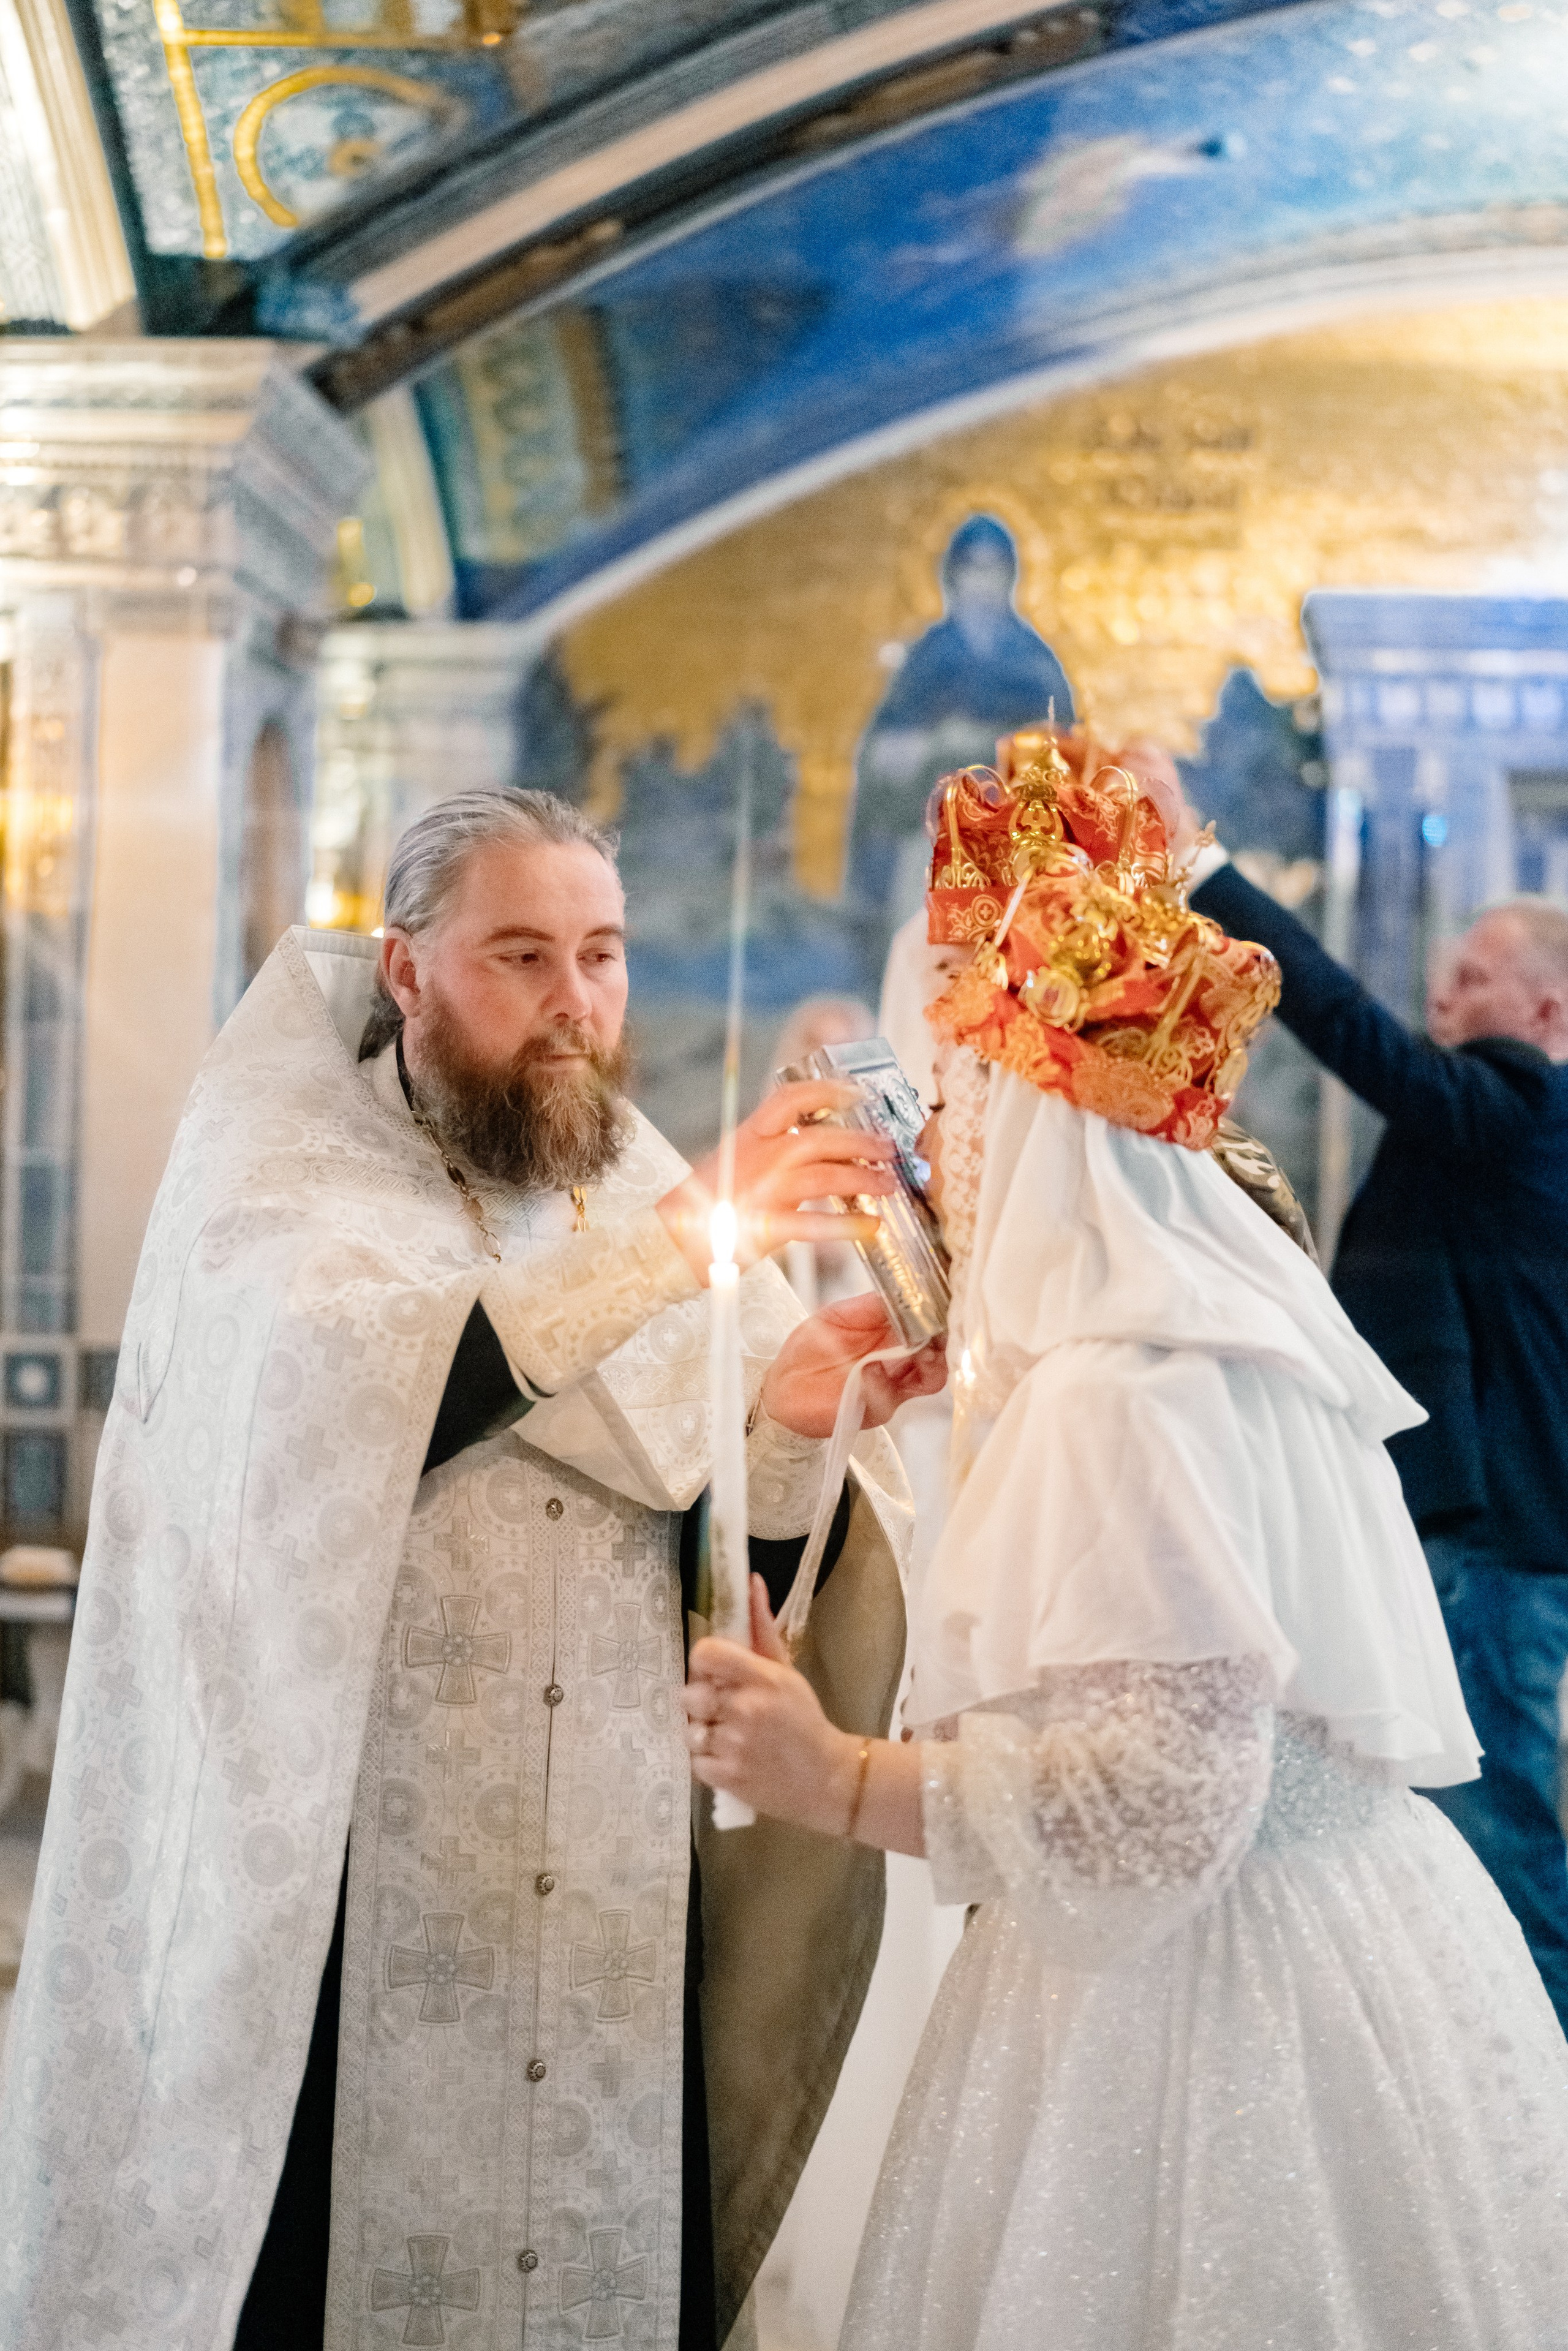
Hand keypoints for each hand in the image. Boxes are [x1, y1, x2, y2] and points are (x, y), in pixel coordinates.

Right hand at [656, 1081, 898, 1280]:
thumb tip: (823, 1146)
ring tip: (888, 1185)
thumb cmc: (707, 1205)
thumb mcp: (736, 1162)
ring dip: (863, 1178)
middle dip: (861, 1140)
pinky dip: (847, 1224)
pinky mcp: (765, 1227)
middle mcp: (757, 1156)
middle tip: (889, 1148)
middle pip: (819, 1137)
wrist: (667, 1242)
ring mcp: (762, 1190)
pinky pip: (815, 1223)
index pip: (791, 1097)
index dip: (829, 1089)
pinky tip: (871, 1226)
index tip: (859, 1091)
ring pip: (825, 1174)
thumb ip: (773, 1150)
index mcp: (749, 1136)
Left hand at [685, 1579, 860, 1833]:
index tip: (716, 1673)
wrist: (828, 1777)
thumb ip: (762, 1627)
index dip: (703, 1663)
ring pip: (691, 1729)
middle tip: (727, 1709)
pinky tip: (732, 1758)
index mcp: (762, 1677)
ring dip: (706, 1733)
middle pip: (690, 1694)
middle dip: (704, 1702)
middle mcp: (745, 1708)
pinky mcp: (727, 1776)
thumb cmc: (804, 1718)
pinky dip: (709, 1762)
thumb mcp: (786, 1670)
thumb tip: (751, 1580)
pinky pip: (696, 1761)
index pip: (705, 1654)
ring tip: (731, 1736)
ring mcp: (734, 1745)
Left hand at [760, 1292, 946, 1438]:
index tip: (944, 1301)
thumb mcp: (837, 1315)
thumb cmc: (811, 1347)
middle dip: (945, 1338)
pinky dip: (885, 1384)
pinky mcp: (877, 1408)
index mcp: (893, 1331)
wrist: (783, 1385)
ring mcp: (892, 1384)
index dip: (941, 1313)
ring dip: (931, 1364)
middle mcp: (900, 1358)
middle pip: (941, 1350)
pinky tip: (871, 1371)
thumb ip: (871, 1306)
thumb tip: (903, 1290)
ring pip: (932, 1377)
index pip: (930, 1322)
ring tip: (922, 1351)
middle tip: (938, 1327)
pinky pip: (892, 1397)